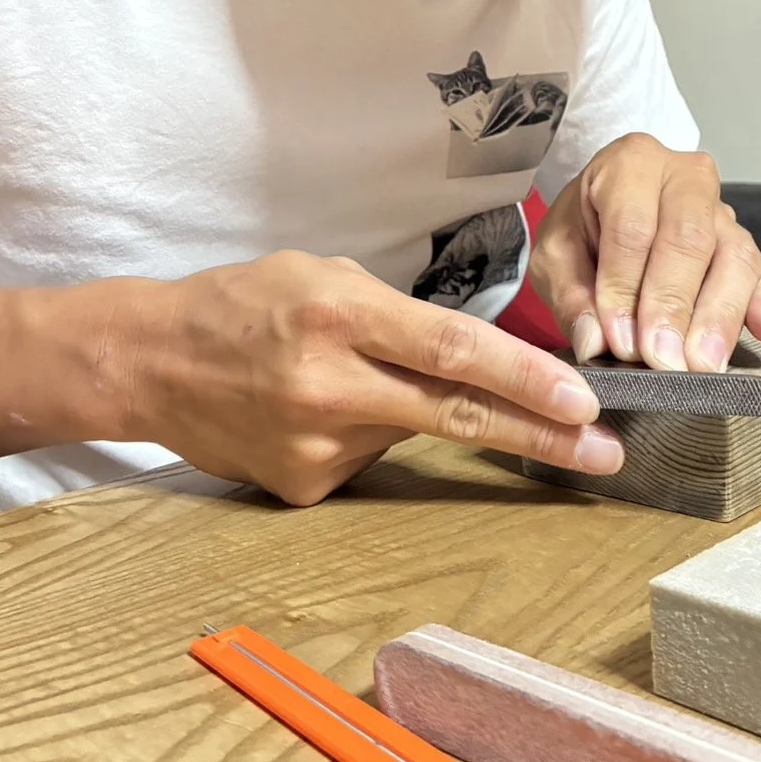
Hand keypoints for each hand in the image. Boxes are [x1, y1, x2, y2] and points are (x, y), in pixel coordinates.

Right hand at [119, 251, 620, 504]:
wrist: (153, 362)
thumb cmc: (245, 302)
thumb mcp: (322, 275)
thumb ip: (397, 315)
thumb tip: (472, 357)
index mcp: (338, 315)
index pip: (452, 350)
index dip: (525, 377)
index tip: (585, 400)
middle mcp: (330, 384)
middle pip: (458, 415)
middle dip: (544, 437)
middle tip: (607, 454)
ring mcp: (317, 444)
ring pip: (411, 429)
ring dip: (416, 409)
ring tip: (344, 376)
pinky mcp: (305, 485)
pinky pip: (369, 455)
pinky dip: (367, 428)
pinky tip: (316, 407)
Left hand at [529, 134, 760, 371]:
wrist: (606, 209)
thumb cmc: (582, 227)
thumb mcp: (555, 254)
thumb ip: (571, 295)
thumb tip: (595, 342)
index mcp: (630, 164)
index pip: (632, 228)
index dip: (627, 288)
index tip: (621, 342)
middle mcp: (684, 177)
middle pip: (690, 239)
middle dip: (676, 306)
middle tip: (664, 361)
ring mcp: (721, 209)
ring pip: (733, 256)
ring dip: (719, 316)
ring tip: (704, 364)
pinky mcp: (741, 242)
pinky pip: (758, 273)